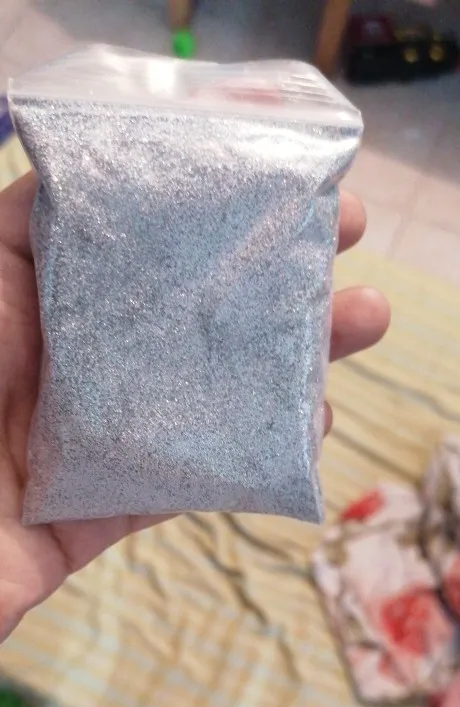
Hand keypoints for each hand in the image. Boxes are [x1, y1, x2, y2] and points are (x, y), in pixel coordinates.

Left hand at [0, 174, 388, 640]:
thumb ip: (23, 229)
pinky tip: (311, 423)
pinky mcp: (112, 506)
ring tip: (359, 324)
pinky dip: (259, 453)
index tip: (285, 178)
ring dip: (291, 359)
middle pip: (193, 312)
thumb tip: (83, 165)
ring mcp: (102, 433)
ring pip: (212, 391)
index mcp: (42, 298)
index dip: (216, 206)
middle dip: (275, 275)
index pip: (144, 240)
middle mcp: (78, 360)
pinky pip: (196, 478)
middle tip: (348, 243)